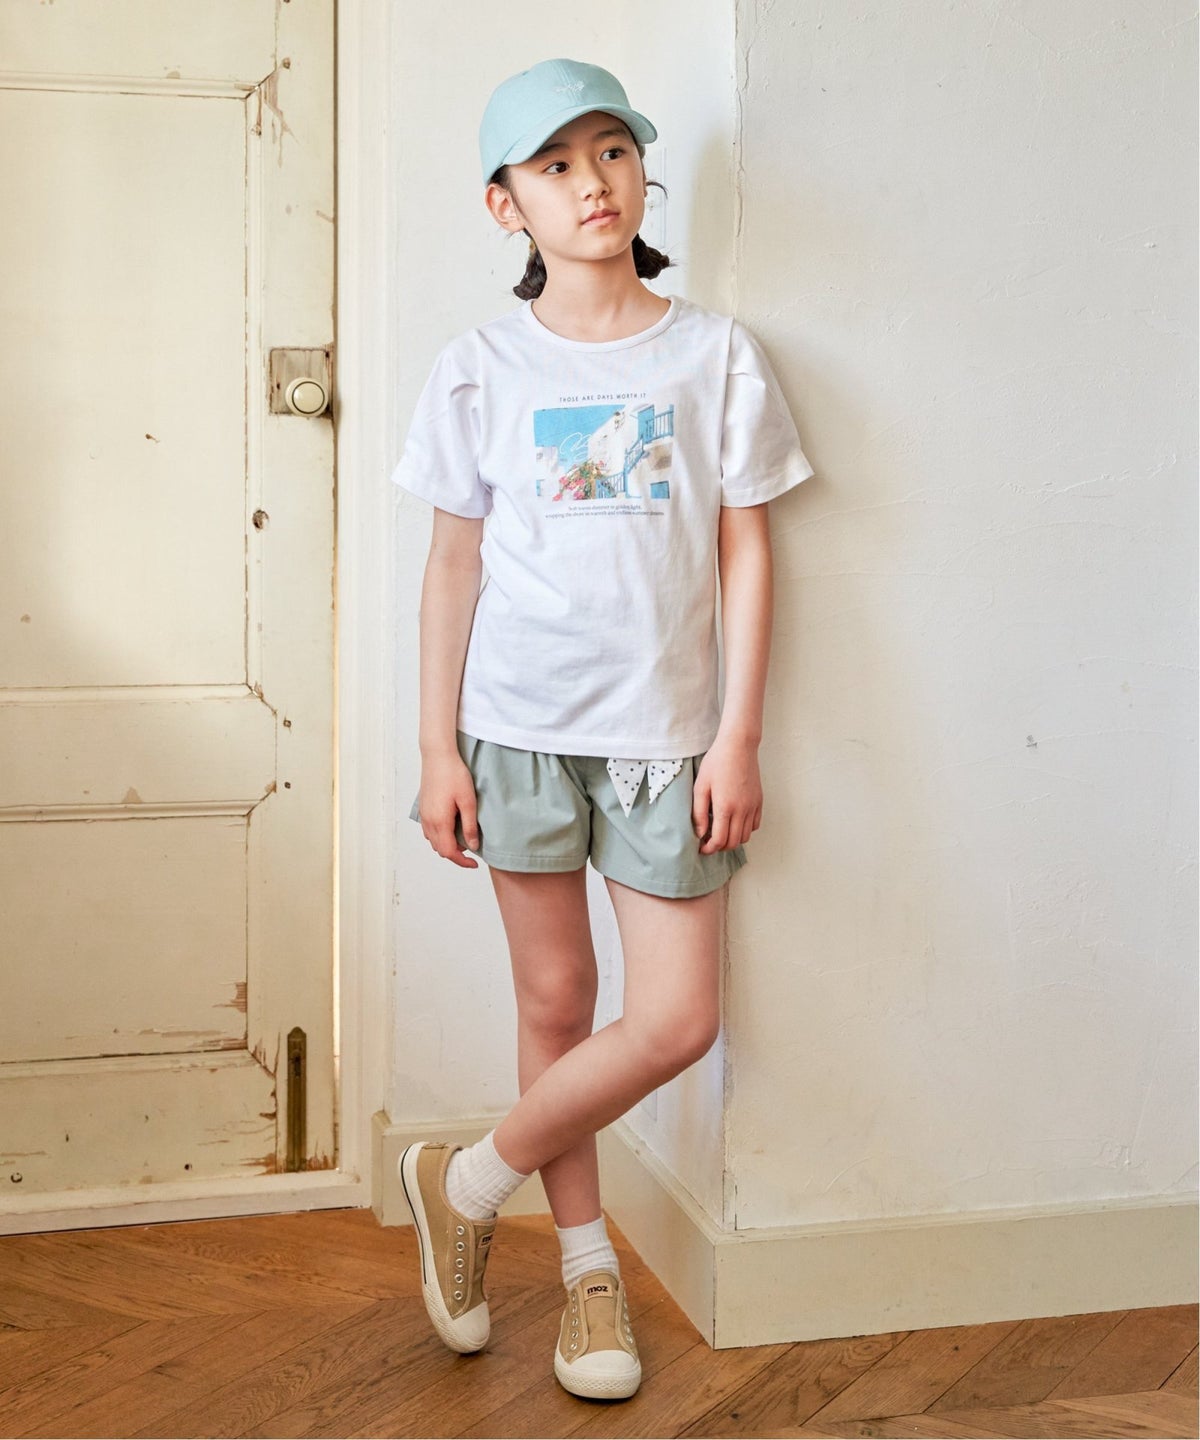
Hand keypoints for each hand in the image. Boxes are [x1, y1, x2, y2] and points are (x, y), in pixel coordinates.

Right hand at [415, 752, 481, 868]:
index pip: (448, 852)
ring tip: (462, 838)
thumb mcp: (468, 801)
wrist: (437, 756)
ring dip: (447, 845)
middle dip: (455, 854)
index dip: (462, 862)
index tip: (474, 863)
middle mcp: (428, 821)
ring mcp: (423, 815)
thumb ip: (469, 826)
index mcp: (440, 822)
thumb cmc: (453, 775)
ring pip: (433, 841)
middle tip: (471, 849)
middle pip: (440, 849)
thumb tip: (472, 845)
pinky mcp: (423, 808)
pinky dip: (440, 836)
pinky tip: (451, 827)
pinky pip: (429, 831)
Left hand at [692, 737, 762, 852]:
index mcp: (725, 807)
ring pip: (745, 837)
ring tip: (720, 832)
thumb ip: (699, 812)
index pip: (719, 840)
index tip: (701, 847)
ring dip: (732, 840)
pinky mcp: (759, 801)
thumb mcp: (700, 786)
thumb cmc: (717, 762)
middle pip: (733, 842)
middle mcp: (742, 810)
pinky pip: (754, 825)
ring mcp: (753, 806)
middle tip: (708, 842)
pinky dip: (744, 830)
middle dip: (720, 847)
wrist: (738, 746)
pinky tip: (734, 822)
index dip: (709, 849)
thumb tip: (699, 833)